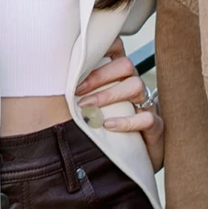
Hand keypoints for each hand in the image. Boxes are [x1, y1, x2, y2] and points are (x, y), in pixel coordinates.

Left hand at [75, 38, 164, 169]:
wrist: (130, 162)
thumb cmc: (105, 129)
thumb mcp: (90, 106)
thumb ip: (78, 91)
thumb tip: (51, 81)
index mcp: (119, 75)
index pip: (117, 48)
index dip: (103, 46)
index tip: (81, 57)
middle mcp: (134, 85)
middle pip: (125, 65)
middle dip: (99, 76)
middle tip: (78, 90)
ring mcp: (147, 104)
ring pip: (136, 85)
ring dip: (108, 95)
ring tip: (88, 109)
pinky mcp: (155, 126)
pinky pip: (146, 118)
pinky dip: (126, 122)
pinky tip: (108, 126)